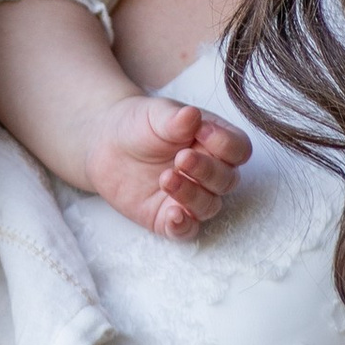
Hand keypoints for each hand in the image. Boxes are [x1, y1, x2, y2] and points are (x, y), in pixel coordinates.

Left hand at [84, 95, 248, 241]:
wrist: (105, 142)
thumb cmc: (140, 124)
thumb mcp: (156, 115)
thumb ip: (176, 119)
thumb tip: (192, 115)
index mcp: (214, 142)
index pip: (238, 149)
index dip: (226, 144)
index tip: (201, 131)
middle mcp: (209, 172)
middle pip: (227, 180)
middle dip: (207, 171)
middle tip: (181, 158)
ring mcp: (191, 196)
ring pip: (209, 206)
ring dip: (192, 195)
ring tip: (166, 178)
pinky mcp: (168, 216)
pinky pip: (186, 230)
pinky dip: (183, 226)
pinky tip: (173, 215)